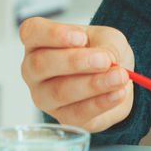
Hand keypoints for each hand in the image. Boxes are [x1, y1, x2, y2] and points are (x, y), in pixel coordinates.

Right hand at [18, 17, 133, 132]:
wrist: (114, 78)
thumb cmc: (100, 52)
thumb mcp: (109, 38)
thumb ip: (107, 45)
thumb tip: (107, 59)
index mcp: (38, 41)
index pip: (31, 32)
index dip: (53, 34)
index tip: (81, 37)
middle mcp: (33, 69)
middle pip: (41, 64)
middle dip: (75, 62)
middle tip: (104, 60)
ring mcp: (44, 96)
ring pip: (59, 91)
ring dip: (92, 84)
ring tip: (118, 77)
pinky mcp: (62, 118)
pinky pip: (77, 113)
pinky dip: (100, 103)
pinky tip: (117, 93)